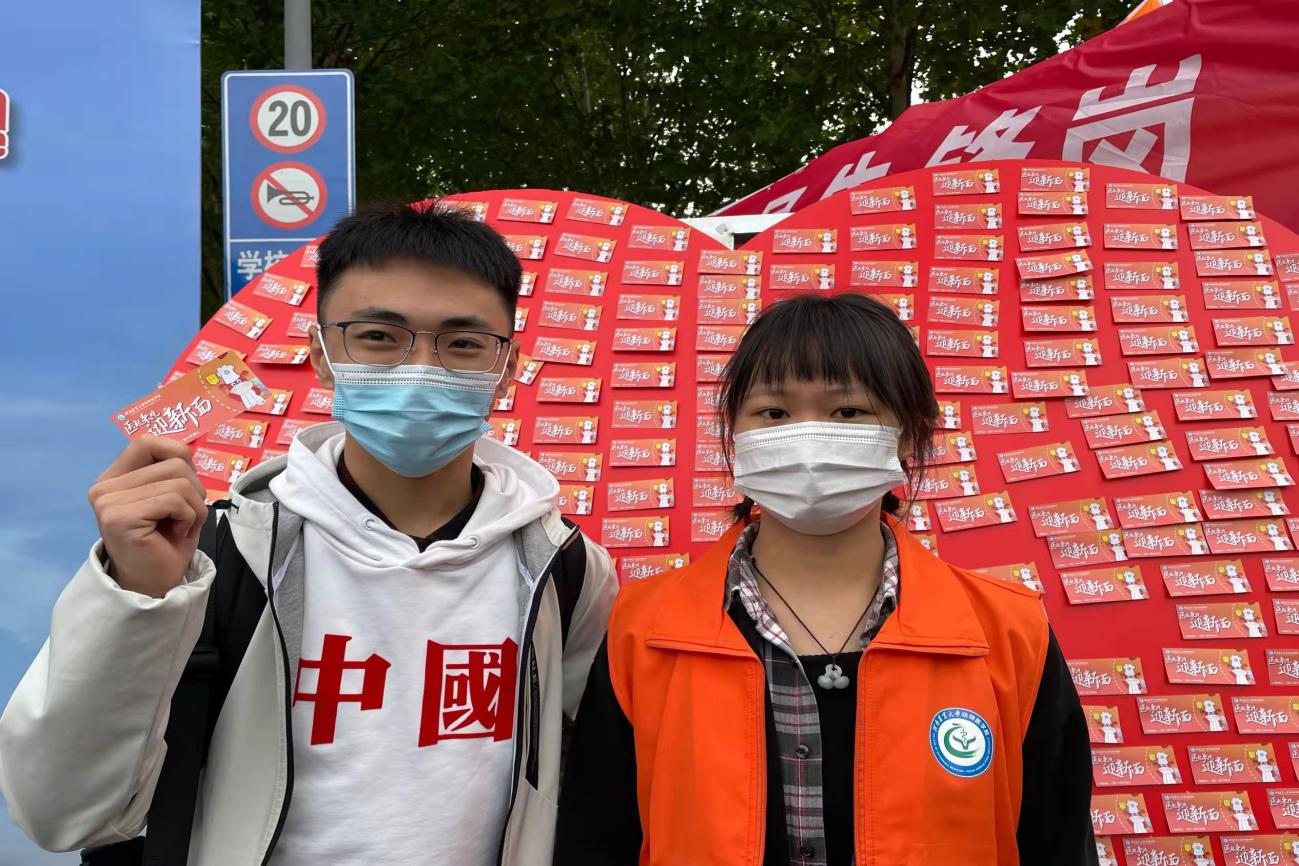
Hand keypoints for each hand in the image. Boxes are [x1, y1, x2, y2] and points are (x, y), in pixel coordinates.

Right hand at [88, 436, 209, 597]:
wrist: (154, 584)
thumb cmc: (164, 543)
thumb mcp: (172, 498)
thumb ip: (171, 471)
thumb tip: (185, 451)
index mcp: (114, 479)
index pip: (146, 442)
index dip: (177, 453)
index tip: (186, 482)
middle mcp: (105, 487)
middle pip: (173, 462)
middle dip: (195, 490)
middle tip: (186, 517)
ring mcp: (108, 502)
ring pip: (179, 480)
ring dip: (195, 507)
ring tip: (181, 528)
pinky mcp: (120, 517)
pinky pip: (175, 500)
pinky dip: (189, 517)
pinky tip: (176, 535)